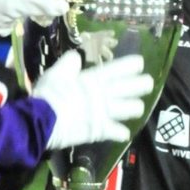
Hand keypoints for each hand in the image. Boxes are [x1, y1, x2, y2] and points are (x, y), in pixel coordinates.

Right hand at [32, 50, 153, 149]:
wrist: (42, 120)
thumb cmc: (48, 94)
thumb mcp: (55, 72)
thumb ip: (68, 64)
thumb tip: (76, 56)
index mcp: (95, 78)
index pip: (120, 68)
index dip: (133, 65)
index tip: (140, 63)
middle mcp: (105, 94)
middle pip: (134, 87)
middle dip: (143, 84)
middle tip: (146, 84)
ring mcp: (106, 113)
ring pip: (133, 109)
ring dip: (136, 107)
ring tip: (136, 107)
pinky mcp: (102, 131)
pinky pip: (119, 133)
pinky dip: (122, 133)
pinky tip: (123, 133)